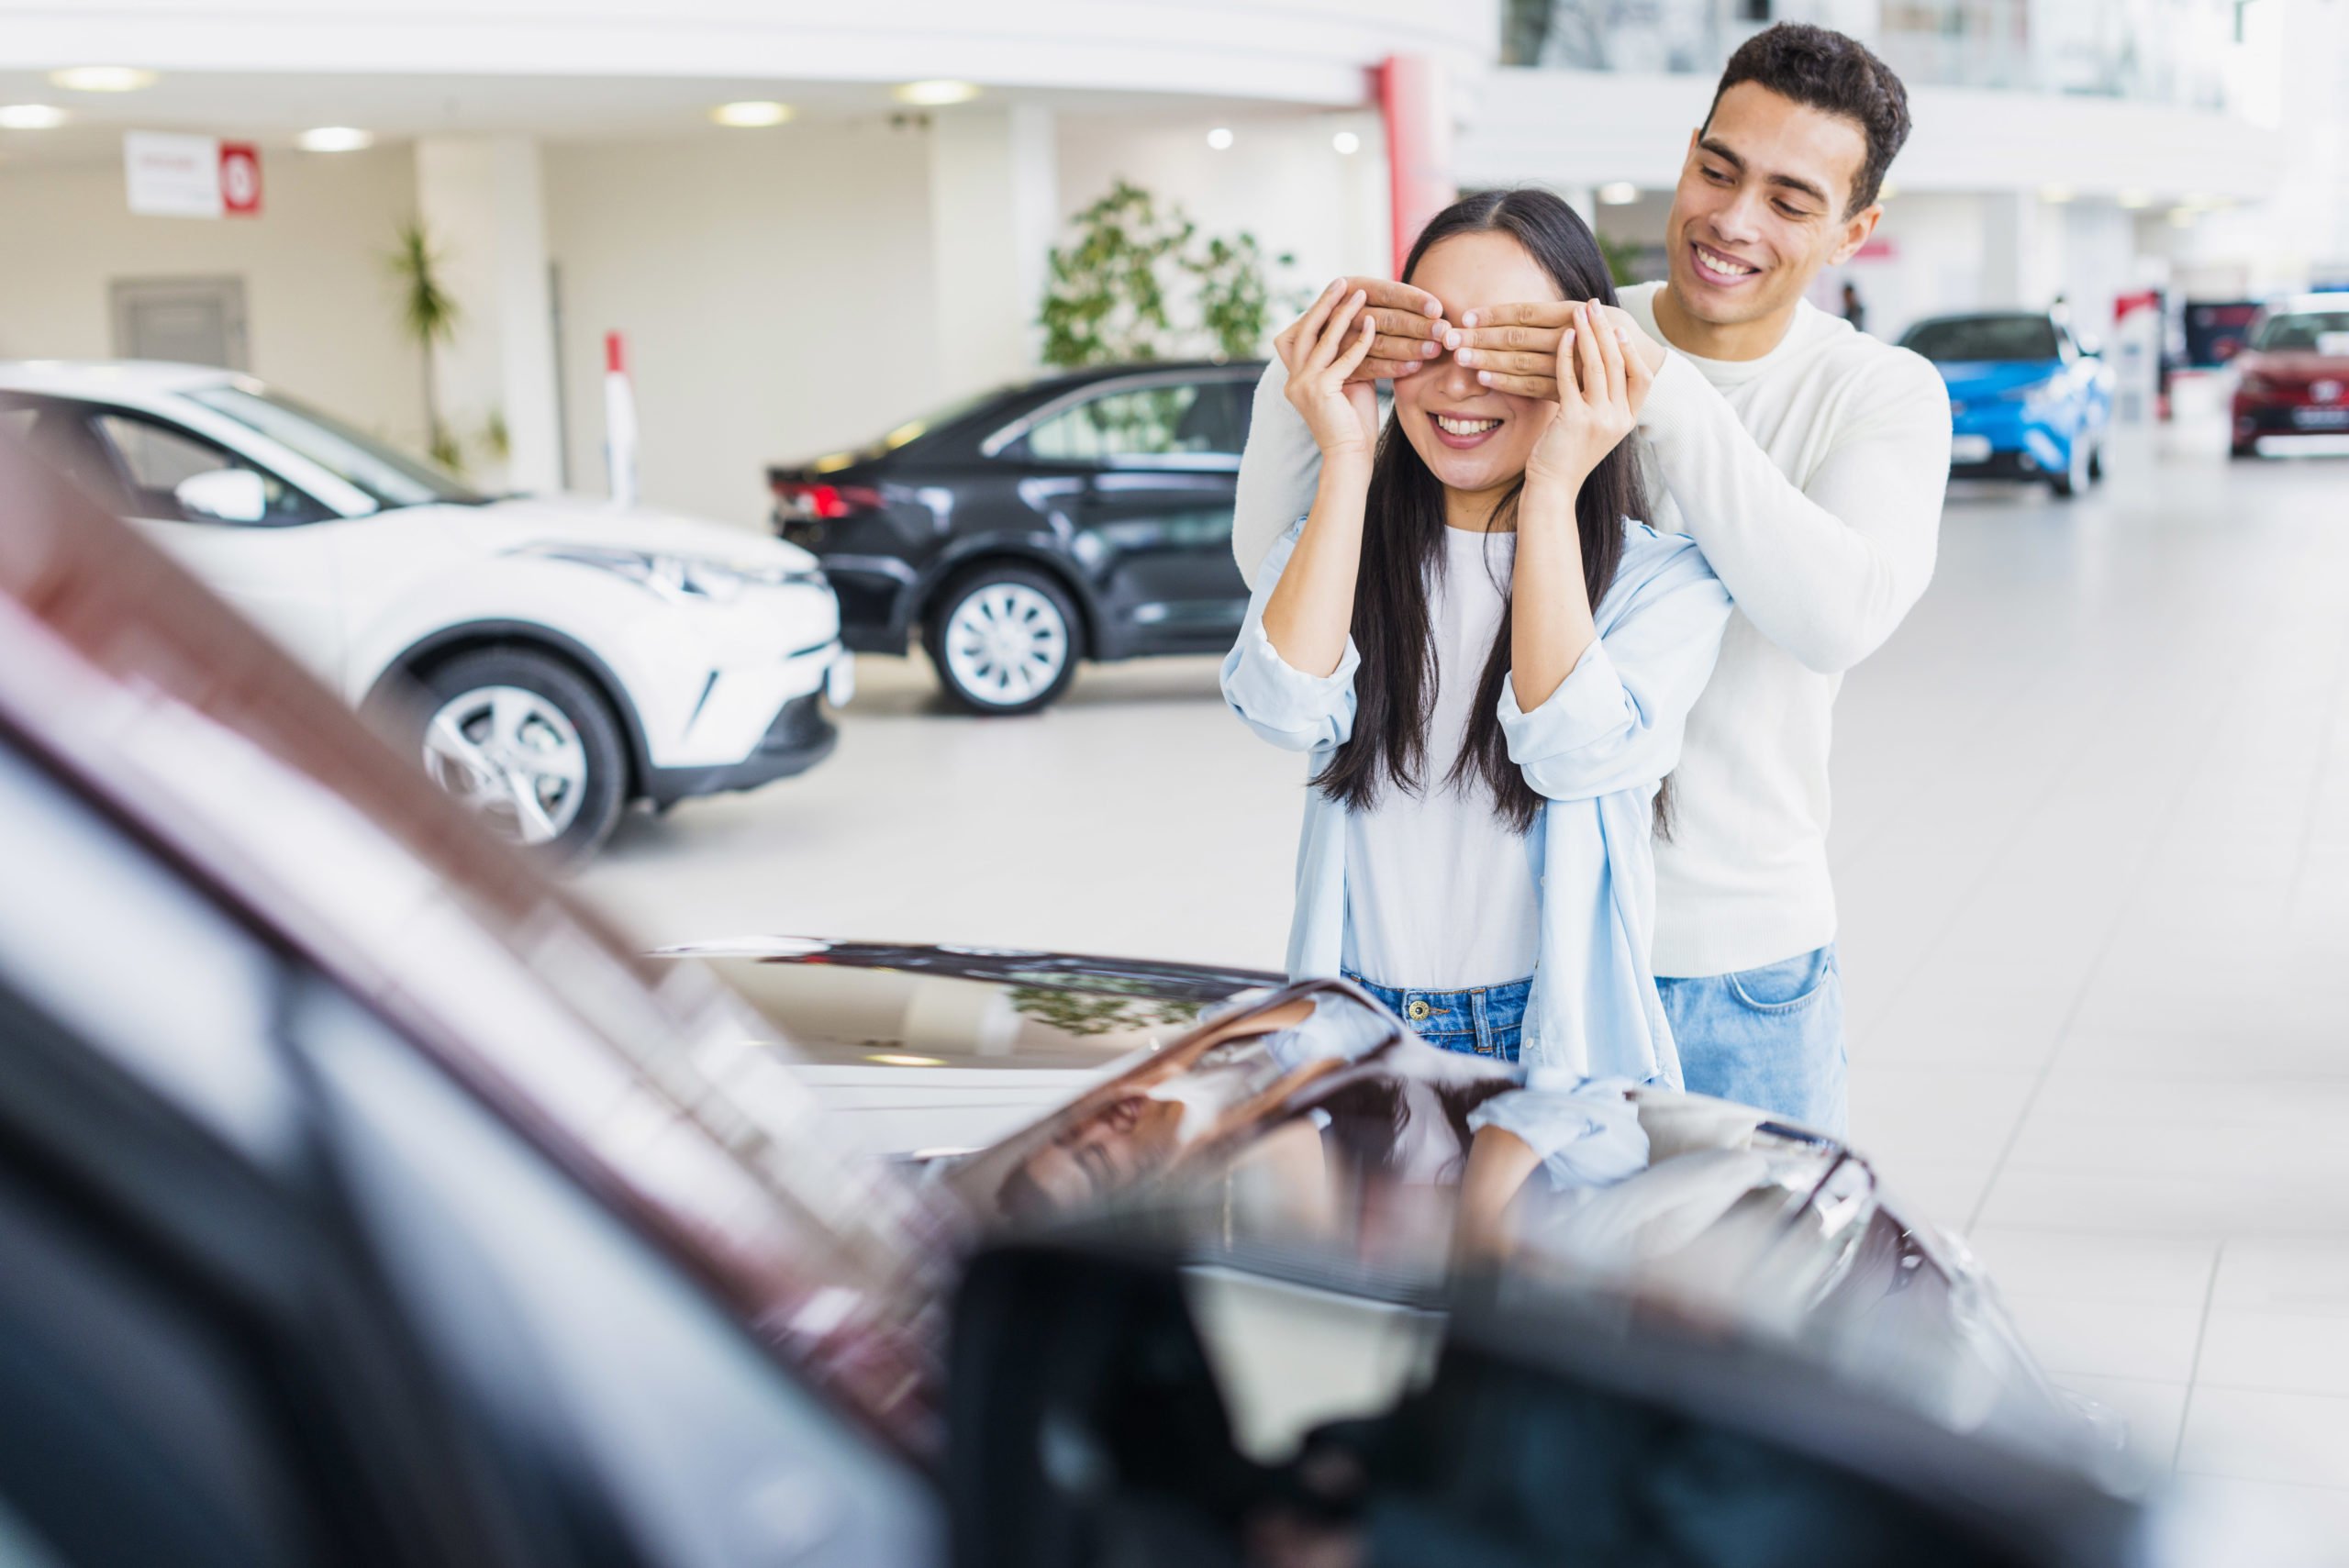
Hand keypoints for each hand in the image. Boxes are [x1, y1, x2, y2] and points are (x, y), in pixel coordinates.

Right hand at [1280, 280, 1380, 459]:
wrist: (1349, 456)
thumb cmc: (1352, 424)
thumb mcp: (1346, 384)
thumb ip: (1344, 359)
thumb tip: (1359, 331)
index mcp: (1296, 379)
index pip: (1302, 336)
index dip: (1317, 312)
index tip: (1335, 291)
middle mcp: (1293, 380)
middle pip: (1305, 330)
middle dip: (1324, 303)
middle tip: (1341, 281)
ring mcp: (1303, 384)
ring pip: (1323, 339)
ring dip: (1343, 313)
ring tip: (1359, 293)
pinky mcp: (1320, 389)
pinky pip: (1343, 357)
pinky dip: (1359, 340)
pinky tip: (1372, 324)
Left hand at [1445, 300, 1667, 398]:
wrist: (1652, 378)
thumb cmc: (1609, 346)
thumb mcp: (1588, 324)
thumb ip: (1558, 317)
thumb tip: (1522, 311)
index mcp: (1575, 314)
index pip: (1526, 312)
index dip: (1495, 313)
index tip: (1468, 315)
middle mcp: (1575, 339)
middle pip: (1518, 335)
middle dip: (1482, 334)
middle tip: (1452, 334)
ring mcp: (1574, 370)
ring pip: (1522, 361)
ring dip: (1488, 356)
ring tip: (1460, 354)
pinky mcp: (1573, 399)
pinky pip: (1533, 387)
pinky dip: (1507, 381)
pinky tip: (1483, 377)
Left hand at [1523, 299, 1652, 488]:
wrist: (1553, 486)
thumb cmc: (1568, 454)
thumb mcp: (1595, 426)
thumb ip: (1603, 400)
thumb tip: (1599, 366)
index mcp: (1627, 420)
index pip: (1643, 378)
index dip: (1632, 350)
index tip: (1619, 327)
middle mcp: (1618, 419)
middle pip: (1619, 364)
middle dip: (1606, 331)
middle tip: (1596, 305)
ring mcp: (1598, 419)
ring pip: (1598, 367)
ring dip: (1589, 335)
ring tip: (1580, 312)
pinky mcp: (1573, 420)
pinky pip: (1571, 378)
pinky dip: (1567, 355)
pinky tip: (1564, 337)